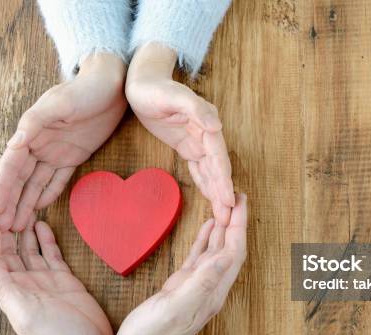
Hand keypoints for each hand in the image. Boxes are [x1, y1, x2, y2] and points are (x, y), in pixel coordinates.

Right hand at [0, 53, 126, 231]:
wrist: (111, 86)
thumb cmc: (83, 90)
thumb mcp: (59, 103)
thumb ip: (36, 123)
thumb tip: (15, 142)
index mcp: (30, 133)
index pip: (11, 166)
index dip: (2, 188)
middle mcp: (39, 145)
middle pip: (20, 179)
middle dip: (11, 203)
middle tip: (3, 227)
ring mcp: (56, 152)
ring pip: (36, 183)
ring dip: (26, 203)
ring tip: (17, 225)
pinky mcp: (74, 156)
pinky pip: (58, 179)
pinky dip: (48, 193)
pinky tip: (40, 208)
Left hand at [0, 207, 113, 334]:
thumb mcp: (24, 310)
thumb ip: (3, 286)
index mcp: (11, 289)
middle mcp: (24, 283)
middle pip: (8, 250)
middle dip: (4, 227)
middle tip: (6, 204)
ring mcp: (44, 280)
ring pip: (29, 249)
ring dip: (24, 230)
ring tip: (24, 209)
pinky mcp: (64, 280)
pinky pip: (51, 255)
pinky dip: (46, 240)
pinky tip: (43, 226)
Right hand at [112, 194, 246, 334]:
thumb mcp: (177, 307)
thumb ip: (202, 282)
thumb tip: (225, 255)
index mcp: (213, 291)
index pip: (233, 252)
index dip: (239, 226)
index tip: (241, 203)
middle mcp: (209, 287)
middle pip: (229, 248)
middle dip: (235, 222)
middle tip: (238, 197)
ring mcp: (196, 286)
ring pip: (216, 250)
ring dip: (223, 228)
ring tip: (226, 205)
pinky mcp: (181, 286)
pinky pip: (198, 257)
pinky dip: (205, 240)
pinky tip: (208, 226)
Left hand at [126, 43, 234, 224]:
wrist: (142, 82)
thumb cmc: (156, 87)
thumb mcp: (174, 96)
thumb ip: (197, 109)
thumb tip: (217, 126)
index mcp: (207, 123)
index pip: (218, 157)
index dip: (224, 179)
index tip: (228, 199)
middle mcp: (206, 133)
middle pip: (217, 168)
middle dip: (223, 192)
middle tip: (227, 217)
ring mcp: (197, 140)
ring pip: (210, 171)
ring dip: (216, 192)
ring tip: (222, 214)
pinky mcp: (186, 145)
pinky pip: (198, 167)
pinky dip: (205, 182)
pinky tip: (211, 196)